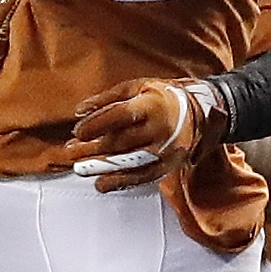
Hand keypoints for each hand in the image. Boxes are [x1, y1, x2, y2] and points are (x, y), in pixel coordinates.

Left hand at [65, 77, 225, 189]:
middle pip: (120, 142)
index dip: (96, 125)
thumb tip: (80, 111)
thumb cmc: (163, 98)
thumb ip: (108, 98)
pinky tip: (101, 184)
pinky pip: (140, 178)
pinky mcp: (167, 166)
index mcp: (152, 105)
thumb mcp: (138, 87)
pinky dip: (119, 183)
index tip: (77, 131)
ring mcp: (164, 151)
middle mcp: (160, 130)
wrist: (200, 115)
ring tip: (80, 168)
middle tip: (70, 151)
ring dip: (100, 167)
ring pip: (127, 163)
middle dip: (91, 148)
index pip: (119, 116)